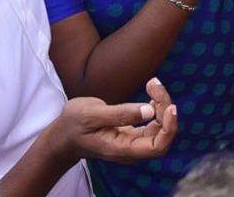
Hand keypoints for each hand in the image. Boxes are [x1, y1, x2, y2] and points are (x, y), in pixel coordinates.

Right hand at [49, 81, 177, 163]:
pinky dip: (157, 108)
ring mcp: (133, 142)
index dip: (169, 128)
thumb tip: (150, 110)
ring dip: (162, 105)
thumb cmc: (74, 124)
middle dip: (166, 109)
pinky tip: (152, 94)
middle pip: (162, 135)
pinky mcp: (132, 134)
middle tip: (154, 84)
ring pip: (160, 128)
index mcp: (122, 149)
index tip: (170, 106)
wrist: (64, 136)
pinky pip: (153, 124)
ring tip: (152, 84)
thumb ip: (120, 114)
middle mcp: (131, 149)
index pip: (157, 146)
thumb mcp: (91, 115)